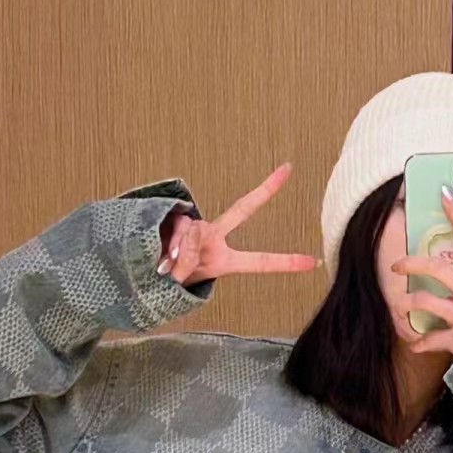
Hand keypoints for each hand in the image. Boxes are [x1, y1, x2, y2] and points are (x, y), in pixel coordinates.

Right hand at [156, 163, 318, 282]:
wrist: (138, 274)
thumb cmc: (164, 283)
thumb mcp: (183, 282)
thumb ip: (188, 263)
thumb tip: (186, 242)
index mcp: (224, 260)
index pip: (260, 260)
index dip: (286, 263)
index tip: (314, 262)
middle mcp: (213, 238)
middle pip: (242, 210)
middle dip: (266, 190)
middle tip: (288, 168)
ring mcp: (195, 227)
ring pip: (196, 232)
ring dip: (182, 254)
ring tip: (168, 267)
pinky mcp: (174, 217)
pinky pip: (179, 229)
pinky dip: (171, 246)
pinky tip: (161, 255)